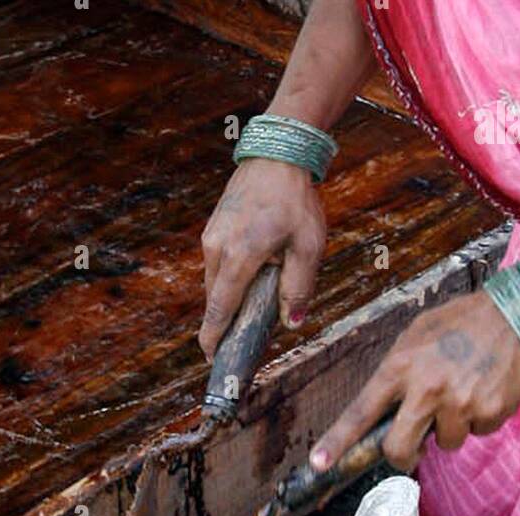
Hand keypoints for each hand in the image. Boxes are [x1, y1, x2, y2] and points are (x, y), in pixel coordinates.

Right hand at [199, 158, 325, 358]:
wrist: (277, 155)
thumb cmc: (296, 201)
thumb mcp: (308, 247)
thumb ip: (299, 287)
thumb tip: (293, 323)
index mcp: (239, 257)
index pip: (220, 309)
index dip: (213, 337)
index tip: (212, 358)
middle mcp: (217, 248)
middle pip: (216, 300)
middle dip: (222, 324)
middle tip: (234, 344)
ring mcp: (211, 237)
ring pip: (215, 283)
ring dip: (226, 301)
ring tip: (242, 315)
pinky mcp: (213, 228)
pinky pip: (217, 265)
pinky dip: (227, 281)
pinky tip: (245, 283)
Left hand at [310, 291, 519, 468]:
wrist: (517, 313)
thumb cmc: (460, 325)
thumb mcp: (416, 337)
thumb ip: (397, 375)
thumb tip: (381, 416)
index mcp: (401, 367)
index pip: (361, 411)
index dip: (338, 441)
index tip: (318, 464)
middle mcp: (427, 387)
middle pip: (398, 449)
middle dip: (404, 456)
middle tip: (415, 447)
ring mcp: (459, 402)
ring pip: (445, 443)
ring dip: (452, 427)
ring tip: (465, 391)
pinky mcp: (489, 412)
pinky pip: (477, 433)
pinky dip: (481, 418)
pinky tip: (486, 389)